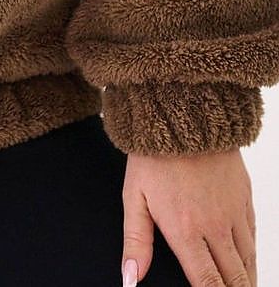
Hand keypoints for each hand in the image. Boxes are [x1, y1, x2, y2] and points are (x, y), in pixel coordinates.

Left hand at [121, 148, 255, 285]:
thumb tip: (131, 278)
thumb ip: (135, 241)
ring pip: (248, 259)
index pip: (207, 282)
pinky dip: (252, 254)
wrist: (183, 113)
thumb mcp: (134, 196)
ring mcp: (233, 211)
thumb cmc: (153, 155)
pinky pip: (253, 235)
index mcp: (185, 230)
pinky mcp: (244, 196)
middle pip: (234, 277)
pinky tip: (248, 261)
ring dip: (246, 279)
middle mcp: (214, 226)